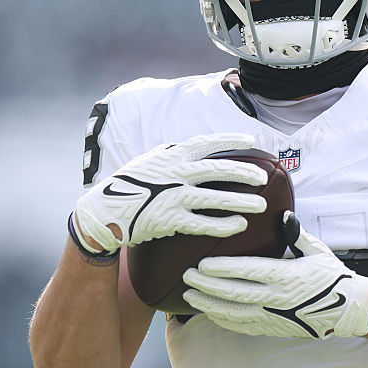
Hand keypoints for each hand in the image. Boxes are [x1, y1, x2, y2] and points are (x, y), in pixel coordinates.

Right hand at [73, 133, 268, 253]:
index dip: (230, 141)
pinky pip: (203, 223)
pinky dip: (223, 224)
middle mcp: (175, 173)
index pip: (207, 143)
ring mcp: (173, 196)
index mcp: (171, 156)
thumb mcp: (149, 160)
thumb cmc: (128, 184)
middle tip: (264, 178)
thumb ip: (171, 153)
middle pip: (217, 170)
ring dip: (241, 202)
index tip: (251, 141)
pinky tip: (239, 226)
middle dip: (244, 173)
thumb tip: (190, 146)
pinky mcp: (170, 219)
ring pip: (215, 198)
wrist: (102, 212)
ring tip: (261, 205)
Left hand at [182, 212, 367, 338]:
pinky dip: (222, 319)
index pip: (246, 272)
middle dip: (207, 285)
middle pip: (233, 292)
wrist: (345, 309)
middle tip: (187, 276)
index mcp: (285, 276)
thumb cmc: (330, 275)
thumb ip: (295, 233)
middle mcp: (275, 298)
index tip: (202, 263)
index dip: (222, 269)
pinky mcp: (271, 327)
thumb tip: (283, 214)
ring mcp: (272, 316)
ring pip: (232, 312)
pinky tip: (208, 312)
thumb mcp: (316, 250)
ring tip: (190, 295)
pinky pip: (242, 325)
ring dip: (208, 304)